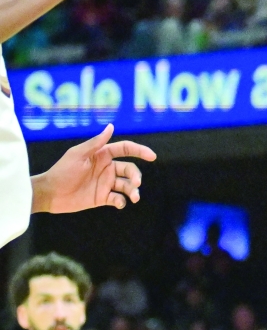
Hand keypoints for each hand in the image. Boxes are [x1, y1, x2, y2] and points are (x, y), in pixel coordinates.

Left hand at [32, 125, 155, 212]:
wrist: (51, 193)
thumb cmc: (62, 171)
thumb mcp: (78, 154)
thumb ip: (96, 143)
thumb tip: (111, 126)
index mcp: (102, 155)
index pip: (125, 149)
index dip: (140, 151)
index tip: (152, 156)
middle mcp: (106, 168)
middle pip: (130, 170)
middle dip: (136, 176)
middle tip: (136, 184)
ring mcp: (105, 184)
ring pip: (127, 186)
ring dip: (133, 191)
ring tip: (134, 197)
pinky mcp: (102, 198)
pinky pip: (118, 199)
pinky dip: (122, 201)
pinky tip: (118, 203)